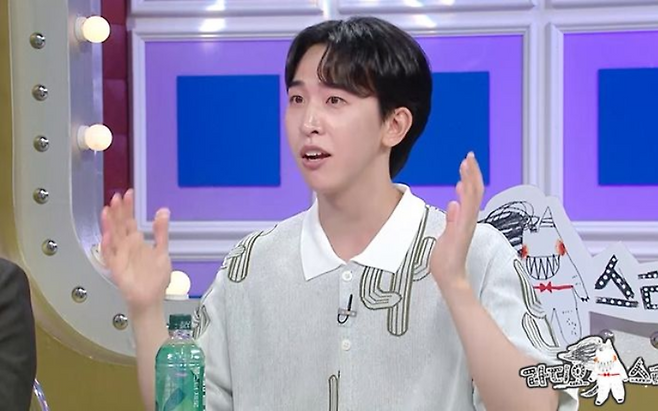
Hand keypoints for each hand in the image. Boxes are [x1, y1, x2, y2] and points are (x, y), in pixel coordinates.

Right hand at [101, 189, 171, 313]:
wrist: (151, 300)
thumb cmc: (155, 278)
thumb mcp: (162, 251)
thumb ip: (161, 232)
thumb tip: (163, 211)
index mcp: (136, 242)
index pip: (130, 221)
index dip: (129, 208)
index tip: (129, 193)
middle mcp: (126, 247)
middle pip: (119, 226)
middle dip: (118, 212)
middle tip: (116, 196)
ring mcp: (120, 257)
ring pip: (112, 237)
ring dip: (109, 225)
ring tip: (107, 211)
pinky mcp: (116, 269)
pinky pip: (109, 257)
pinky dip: (107, 247)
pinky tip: (106, 237)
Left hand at [430, 152, 483, 290]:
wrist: (449, 276)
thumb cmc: (446, 259)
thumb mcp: (446, 234)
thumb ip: (451, 219)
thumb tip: (452, 204)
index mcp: (464, 219)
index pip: (470, 194)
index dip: (469, 178)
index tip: (464, 164)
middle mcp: (469, 220)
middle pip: (475, 191)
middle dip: (472, 173)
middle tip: (468, 156)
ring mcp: (467, 225)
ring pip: (473, 197)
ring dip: (470, 179)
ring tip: (466, 163)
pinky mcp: (462, 231)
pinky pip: (467, 210)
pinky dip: (465, 197)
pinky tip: (459, 185)